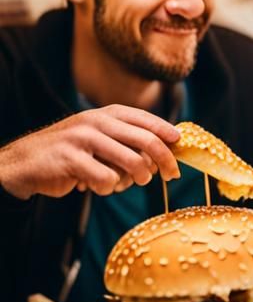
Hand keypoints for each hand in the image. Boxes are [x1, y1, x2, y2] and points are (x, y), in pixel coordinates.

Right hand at [0, 105, 180, 199]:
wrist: (24, 162)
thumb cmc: (71, 152)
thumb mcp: (98, 136)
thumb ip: (126, 139)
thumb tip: (167, 149)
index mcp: (106, 114)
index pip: (146, 120)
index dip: (167, 133)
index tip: (180, 145)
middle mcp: (97, 122)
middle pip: (147, 141)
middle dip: (165, 160)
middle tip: (172, 176)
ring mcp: (83, 139)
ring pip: (131, 162)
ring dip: (138, 178)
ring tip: (132, 183)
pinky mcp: (71, 160)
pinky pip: (106, 180)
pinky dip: (106, 188)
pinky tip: (94, 186)